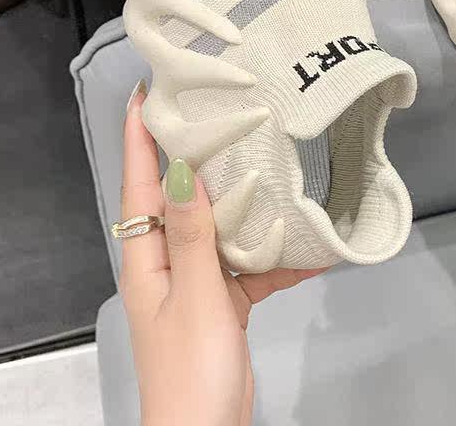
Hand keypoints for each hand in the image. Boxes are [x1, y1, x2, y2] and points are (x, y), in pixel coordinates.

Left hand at [120, 81, 325, 425]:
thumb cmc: (190, 364)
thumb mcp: (196, 294)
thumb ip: (193, 232)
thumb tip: (181, 170)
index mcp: (148, 256)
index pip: (141, 183)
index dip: (141, 137)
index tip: (148, 91)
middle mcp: (170, 260)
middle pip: (183, 197)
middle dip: (198, 155)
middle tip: (221, 112)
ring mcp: (199, 280)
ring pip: (222, 226)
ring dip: (248, 203)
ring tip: (273, 164)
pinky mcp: (226, 300)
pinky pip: (252, 266)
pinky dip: (279, 258)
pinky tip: (314, 248)